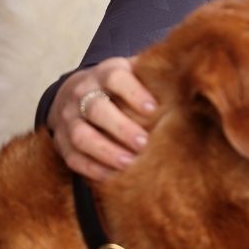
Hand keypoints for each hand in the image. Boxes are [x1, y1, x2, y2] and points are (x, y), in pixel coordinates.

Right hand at [46, 58, 156, 180]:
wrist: (75, 92)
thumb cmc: (116, 85)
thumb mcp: (131, 72)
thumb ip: (152, 76)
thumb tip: (187, 83)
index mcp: (103, 73)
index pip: (114, 77)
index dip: (133, 92)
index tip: (153, 108)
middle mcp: (81, 92)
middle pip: (96, 108)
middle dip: (120, 127)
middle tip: (143, 143)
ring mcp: (68, 117)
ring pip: (81, 135)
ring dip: (105, 151)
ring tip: (128, 163)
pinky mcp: (60, 141)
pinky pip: (72, 157)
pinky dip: (91, 168)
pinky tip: (112, 176)